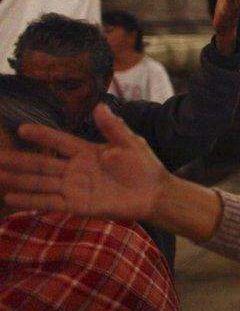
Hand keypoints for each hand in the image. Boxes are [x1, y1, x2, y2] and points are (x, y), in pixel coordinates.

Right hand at [0, 105, 168, 220]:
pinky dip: (30, 200)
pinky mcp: (77, 205)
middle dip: (18, 161)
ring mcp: (74, 188)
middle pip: (41, 164)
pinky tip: (11, 197)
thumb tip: (100, 105)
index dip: (41, 135)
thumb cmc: (144, 166)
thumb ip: (113, 127)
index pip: (58, 140)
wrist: (155, 193)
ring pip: (41, 182)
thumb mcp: (130, 142)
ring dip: (18, 180)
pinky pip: (50, 202)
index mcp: (86, 151)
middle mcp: (75, 169)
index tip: (21, 128)